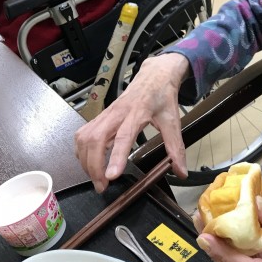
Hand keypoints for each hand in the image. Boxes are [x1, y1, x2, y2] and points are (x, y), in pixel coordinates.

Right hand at [74, 52, 189, 191]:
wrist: (154, 75)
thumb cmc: (162, 97)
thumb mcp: (173, 121)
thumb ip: (176, 148)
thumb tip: (181, 171)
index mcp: (137, 113)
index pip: (123, 137)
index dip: (115, 157)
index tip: (111, 176)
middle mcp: (117, 113)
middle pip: (95, 139)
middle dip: (94, 166)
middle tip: (102, 186)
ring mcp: (106, 114)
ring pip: (85, 137)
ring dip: (86, 160)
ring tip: (95, 178)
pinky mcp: (100, 116)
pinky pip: (83, 134)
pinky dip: (81, 150)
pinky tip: (88, 161)